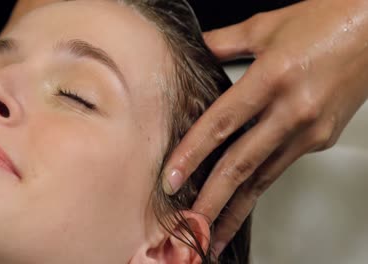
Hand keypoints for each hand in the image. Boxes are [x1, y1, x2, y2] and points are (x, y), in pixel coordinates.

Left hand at [162, 0, 367, 254]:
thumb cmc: (329, 21)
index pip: (221, 124)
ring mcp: (309, 131)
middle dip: (212, 201)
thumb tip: (197, 51)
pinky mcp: (320, 140)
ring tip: (215, 231)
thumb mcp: (266, 26)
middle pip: (242, 164)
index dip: (192, 154)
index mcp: (273, 78)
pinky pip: (279, 167)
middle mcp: (292, 110)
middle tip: (190, 226)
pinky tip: (242, 200)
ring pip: (263, 177)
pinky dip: (257, 187)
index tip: (171, 179)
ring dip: (236, 208)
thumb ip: (225, 43)